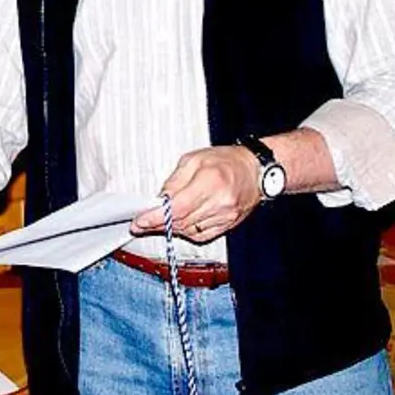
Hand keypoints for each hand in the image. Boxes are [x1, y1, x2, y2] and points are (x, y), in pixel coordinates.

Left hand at [131, 145, 262, 241]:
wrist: (255, 170)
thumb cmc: (225, 160)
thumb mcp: (194, 159)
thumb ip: (175, 181)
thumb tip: (160, 200)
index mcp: (210, 181)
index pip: (177, 208)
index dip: (155, 217)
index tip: (139, 221)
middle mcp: (219, 202)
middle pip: (182, 222)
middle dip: (158, 224)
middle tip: (141, 224)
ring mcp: (225, 216)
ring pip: (189, 231)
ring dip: (170, 228)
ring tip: (157, 222)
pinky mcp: (228, 225)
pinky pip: (201, 235)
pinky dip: (186, 231)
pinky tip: (178, 225)